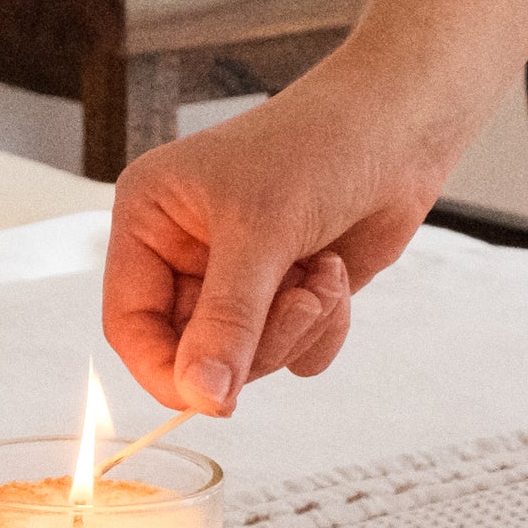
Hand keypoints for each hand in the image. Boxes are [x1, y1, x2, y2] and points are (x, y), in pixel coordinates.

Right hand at [101, 57, 449, 414]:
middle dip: (253, 340)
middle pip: (190, 351)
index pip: (129, 323)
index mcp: (148, 219)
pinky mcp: (281, 295)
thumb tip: (201, 396)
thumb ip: (227, 320)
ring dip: (293, 330)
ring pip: (244, 360)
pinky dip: (320, 330)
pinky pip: (289, 355)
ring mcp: (234, 277)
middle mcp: (183, 251)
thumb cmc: (316, 146)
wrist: (397, 130)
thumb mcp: (261, 231)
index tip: (209, 397)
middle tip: (298, 303)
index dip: (164, 368)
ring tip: (321, 276)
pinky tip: (334, 274)